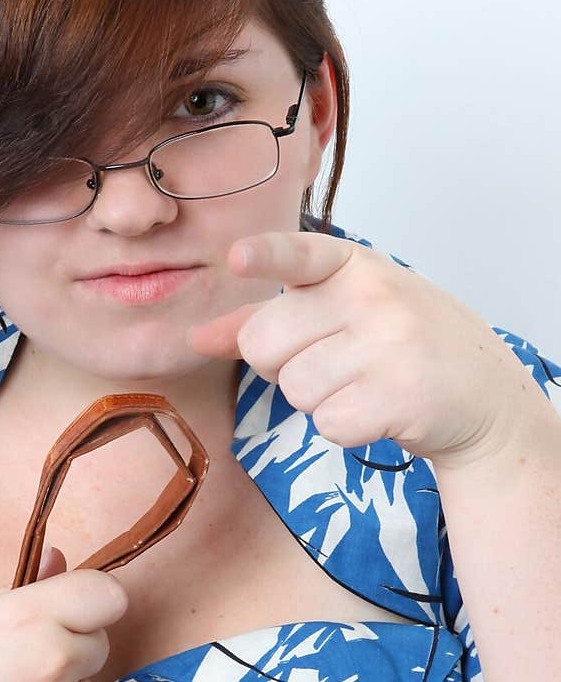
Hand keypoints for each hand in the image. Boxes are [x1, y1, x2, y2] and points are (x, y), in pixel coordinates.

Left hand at [186, 230, 537, 467]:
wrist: (483, 396)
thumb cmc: (402, 346)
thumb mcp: (344, 311)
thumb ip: (269, 318)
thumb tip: (199, 337)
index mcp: (355, 265)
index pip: (301, 254)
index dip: (266, 256)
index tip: (237, 257)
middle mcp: (373, 296)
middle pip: (266, 342)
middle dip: (282, 366)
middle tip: (333, 362)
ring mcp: (390, 344)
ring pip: (295, 389)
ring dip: (318, 401)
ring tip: (363, 385)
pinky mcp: (400, 395)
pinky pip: (328, 423)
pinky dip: (344, 428)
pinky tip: (378, 409)